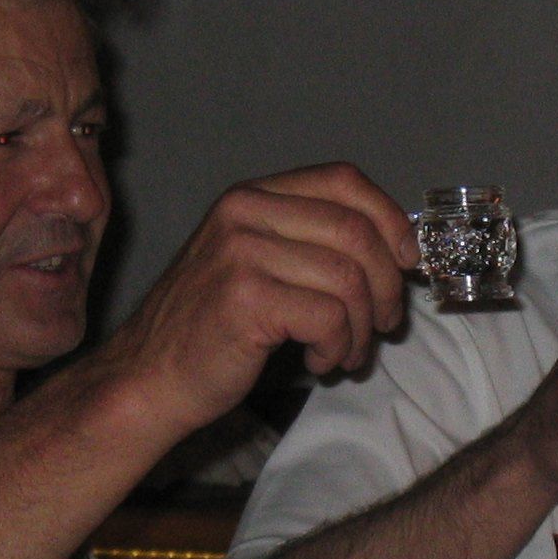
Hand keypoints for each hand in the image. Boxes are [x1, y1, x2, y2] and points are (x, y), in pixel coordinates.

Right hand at [100, 163, 417, 436]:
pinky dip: (338, 346)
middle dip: (387, 285)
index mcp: (252, 196)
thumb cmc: (210, 328)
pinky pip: (329, 316)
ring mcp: (241, 252)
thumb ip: (310, 242)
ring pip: (348, 279)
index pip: (343, 180)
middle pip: (356, 232)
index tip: (408, 259)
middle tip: (384, 324)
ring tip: (348, 352)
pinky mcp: (245, 298)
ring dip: (362, 327)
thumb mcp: (255, 263)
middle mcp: (245, 213)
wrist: (149, 377)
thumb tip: (396, 249)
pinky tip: (320, 361)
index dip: (389, 218)